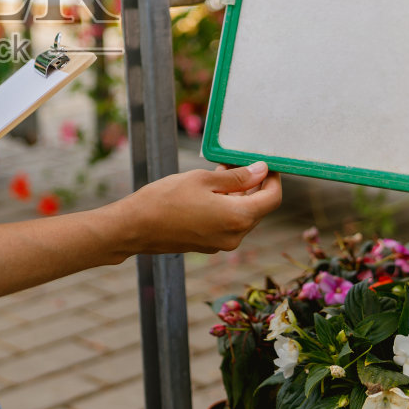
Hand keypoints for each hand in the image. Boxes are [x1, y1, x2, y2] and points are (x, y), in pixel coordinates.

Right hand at [110, 160, 281, 255]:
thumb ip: (237, 177)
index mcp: (238, 218)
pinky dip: (225, 207)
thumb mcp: (203, 179)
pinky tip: (209, 191)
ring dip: (237, 195)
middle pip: (258, 208)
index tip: (265, 164)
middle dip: (253, 186)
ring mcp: (221, 244)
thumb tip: (261, 171)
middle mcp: (235, 236)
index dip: (273, 179)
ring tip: (219, 173)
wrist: (135, 227)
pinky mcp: (209, 245)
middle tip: (237, 163)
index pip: (272, 198)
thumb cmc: (165, 199)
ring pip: (241, 216)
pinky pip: (227, 224)